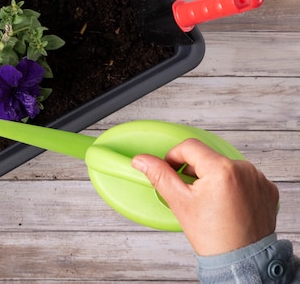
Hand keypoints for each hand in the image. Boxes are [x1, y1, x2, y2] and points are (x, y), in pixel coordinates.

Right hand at [132, 139, 278, 255]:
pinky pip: (243, 177)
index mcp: (221, 169)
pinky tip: (226, 204)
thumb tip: (141, 160)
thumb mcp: (179, 202)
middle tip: (189, 193)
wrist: (242, 261)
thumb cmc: (213, 237)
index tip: (171, 171)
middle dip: (193, 171)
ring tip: (209, 201)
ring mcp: (258, 179)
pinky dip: (232, 186)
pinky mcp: (267, 189)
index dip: (173, 157)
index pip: (189, 146)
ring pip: (225, 166)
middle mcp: (244, 169)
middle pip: (207, 157)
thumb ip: (159, 175)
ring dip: (213, 177)